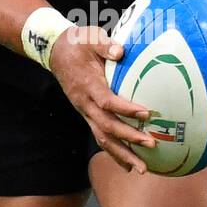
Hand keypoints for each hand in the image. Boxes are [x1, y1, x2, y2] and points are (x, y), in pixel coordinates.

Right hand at [49, 25, 156, 174]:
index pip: (107, 102)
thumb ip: (106, 46)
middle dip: (128, 139)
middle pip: (106, 127)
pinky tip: (128, 165)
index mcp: (88, 85)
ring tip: (141, 169)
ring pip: (102, 138)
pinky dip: (114, 153)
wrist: (55, 51)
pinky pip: (100, 137)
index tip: (146, 114)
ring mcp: (85, 112)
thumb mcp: (91, 37)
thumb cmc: (78, 43)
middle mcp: (85, 104)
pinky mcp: (87, 115)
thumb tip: (121, 51)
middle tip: (151, 145)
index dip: (125, 109)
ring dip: (122, 155)